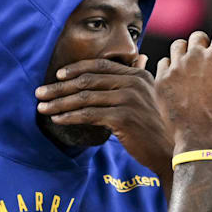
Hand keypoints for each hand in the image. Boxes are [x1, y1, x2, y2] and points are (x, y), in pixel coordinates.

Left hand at [35, 56, 172, 177]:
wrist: (170, 151)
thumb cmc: (157, 127)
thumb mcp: (149, 98)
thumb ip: (136, 81)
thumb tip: (136, 60)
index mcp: (138, 75)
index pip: (101, 65)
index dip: (76, 68)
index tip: (58, 75)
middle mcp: (133, 83)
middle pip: (88, 80)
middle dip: (60, 87)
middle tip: (40, 93)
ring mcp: (128, 99)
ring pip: (85, 98)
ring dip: (59, 102)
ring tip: (43, 107)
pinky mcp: (123, 117)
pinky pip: (89, 115)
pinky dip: (70, 117)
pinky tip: (58, 119)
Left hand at [155, 14, 211, 153]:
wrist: (204, 142)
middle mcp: (195, 56)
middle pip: (198, 37)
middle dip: (204, 48)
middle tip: (209, 70)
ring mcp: (176, 68)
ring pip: (178, 46)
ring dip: (186, 54)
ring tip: (193, 73)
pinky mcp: (161, 80)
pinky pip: (164, 62)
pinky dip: (171, 68)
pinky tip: (180, 83)